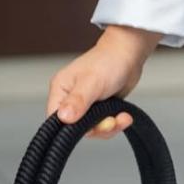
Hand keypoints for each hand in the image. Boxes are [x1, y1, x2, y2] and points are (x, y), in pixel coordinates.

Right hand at [46, 25, 162, 138]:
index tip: (89, 127)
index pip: (55, 120)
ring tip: (122, 118)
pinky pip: (104, 125)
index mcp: (61, 90)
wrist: (129, 54)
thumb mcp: (92, 82)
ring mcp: (86, 105)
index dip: (70, 128)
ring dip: (109, 127)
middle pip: (75, 128)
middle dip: (97, 128)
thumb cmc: (108, 61)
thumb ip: (78, 100)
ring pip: (92, 129)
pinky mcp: (100, 108)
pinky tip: (125, 117)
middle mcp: (70, 99)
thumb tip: (64, 117)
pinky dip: (116, 124)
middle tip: (111, 122)